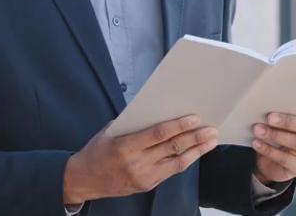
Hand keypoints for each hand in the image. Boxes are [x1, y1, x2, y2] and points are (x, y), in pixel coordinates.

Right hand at [63, 115, 218, 203]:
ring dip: (196, 151)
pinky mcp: (147, 185)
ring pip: (177, 163)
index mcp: (125, 147)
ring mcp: (143, 177)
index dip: (178, 126)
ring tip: (210, 141)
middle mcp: (136, 163)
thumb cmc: (96, 151)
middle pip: (172, 148)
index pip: (158, 135)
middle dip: (194, 138)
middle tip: (210, 129)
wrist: (85, 180)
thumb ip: (133, 124)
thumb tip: (158, 112)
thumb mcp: (109, 132)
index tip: (194, 119)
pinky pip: (171, 172)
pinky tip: (195, 153)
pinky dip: (185, 161)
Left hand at [251, 108, 295, 184]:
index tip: (280, 102)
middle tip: (269, 117)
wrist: (270, 165)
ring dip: (275, 135)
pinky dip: (269, 150)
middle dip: (287, 121)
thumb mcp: (276, 125)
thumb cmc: (274, 138)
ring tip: (257, 130)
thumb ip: (276, 116)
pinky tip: (256, 144)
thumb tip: (262, 106)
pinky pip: (285, 158)